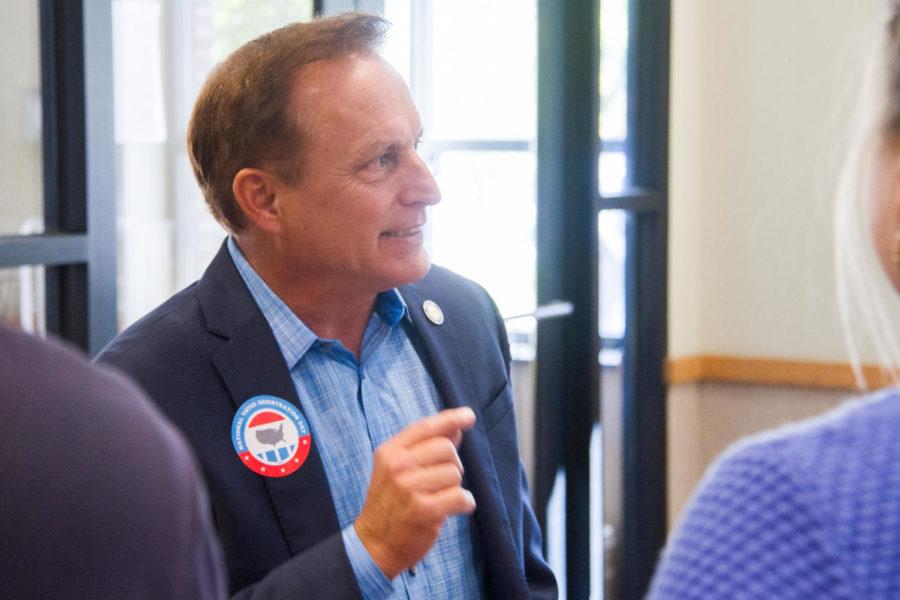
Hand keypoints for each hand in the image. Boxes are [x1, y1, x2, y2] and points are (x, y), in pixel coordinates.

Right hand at [354, 407, 476, 578]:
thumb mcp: (396, 470)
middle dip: (452, 464)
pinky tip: (454, 509)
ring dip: (454, 487)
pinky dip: (465, 503)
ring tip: (438, 498)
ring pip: (455, 473)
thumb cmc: (390, 504)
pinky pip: (461, 496)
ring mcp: (410, 488)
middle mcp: (398, 467)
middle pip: (446, 448)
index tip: (468, 416)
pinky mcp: (425, 511)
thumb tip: (455, 429)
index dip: (451, 419)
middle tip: (440, 482)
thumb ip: (424, 447)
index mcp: (390, 452)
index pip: (426, 427)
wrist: (374, 545)